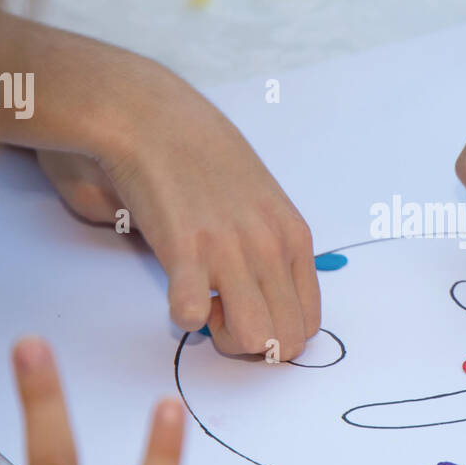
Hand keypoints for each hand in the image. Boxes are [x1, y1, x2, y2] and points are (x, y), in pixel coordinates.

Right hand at [38, 62, 319, 360]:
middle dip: (254, 345)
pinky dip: (183, 316)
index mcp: (294, 237)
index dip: (277, 331)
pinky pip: (193, 315)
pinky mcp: (187, 249)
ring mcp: (232, 250)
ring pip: (255, 339)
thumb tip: (270, 291)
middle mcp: (272, 247)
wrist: (155, 119)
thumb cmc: (205, 157)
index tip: (247, 311)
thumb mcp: (263, 200)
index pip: (310, 322)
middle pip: (288, 340)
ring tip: (202, 302)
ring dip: (223, 336)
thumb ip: (272, 244)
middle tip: (223, 316)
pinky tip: (176, 288)